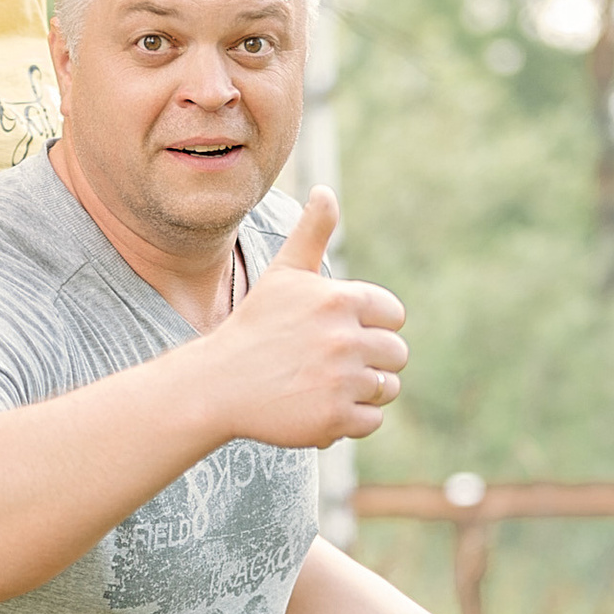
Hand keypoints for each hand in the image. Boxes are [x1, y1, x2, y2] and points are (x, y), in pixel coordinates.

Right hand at [206, 189, 406, 453]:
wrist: (218, 384)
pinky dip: (349, 420)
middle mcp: (345, 338)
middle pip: (396, 354)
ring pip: (387, 388)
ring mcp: (341, 380)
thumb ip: (312, 233)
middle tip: (328, 364)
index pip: (393, 316)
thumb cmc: (255, 326)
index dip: (369, 326)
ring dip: (361, 391)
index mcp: (340, 299)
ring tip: (322, 384)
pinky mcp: (335, 419)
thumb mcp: (283, 274)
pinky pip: (370, 421)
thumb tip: (326, 192)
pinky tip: (316, 407)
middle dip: (370, 360)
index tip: (336, 333)